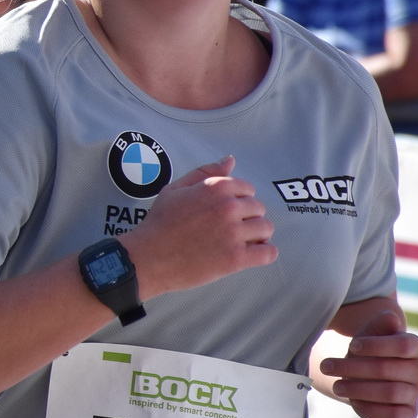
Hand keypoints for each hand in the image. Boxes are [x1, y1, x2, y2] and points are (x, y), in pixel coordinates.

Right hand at [120, 156, 276, 299]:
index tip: (224, 213)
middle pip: (259, 208)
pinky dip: (265, 254)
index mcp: (215, 187)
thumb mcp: (175, 189)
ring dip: (256, 236)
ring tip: (238, 242)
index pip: (247, 189)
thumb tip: (230, 160)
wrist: (148, 257)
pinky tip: (251, 255)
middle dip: (247, 218)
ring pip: (266, 229)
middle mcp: (228, 207)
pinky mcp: (236, 258)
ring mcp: (233, 233)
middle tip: (227, 230)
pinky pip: (268, 253)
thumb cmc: (159, 223)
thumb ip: (205, 173)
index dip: (238, 201)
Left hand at [317, 308, 417, 417]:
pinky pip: (393, 416)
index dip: (377, 345)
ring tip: (336, 385)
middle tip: (326, 366)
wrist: (366, 372)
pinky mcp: (408, 414)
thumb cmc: (368, 349)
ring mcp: (416, 394)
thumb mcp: (369, 333)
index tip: (352, 346)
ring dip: (358, 389)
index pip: (403, 345)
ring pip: (390, 392)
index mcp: (417, 348)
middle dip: (354, 368)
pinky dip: (370, 409)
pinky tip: (352, 401)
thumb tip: (391, 317)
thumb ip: (379, 325)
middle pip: (389, 369)